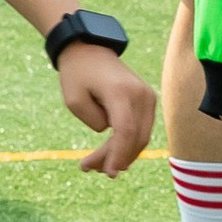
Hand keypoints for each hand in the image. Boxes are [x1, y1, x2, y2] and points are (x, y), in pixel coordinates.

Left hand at [56, 43, 155, 173]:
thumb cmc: (77, 74)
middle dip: (115, 158)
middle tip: (88, 168)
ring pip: (140, 137)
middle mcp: (140, 94)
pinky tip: (110, 154)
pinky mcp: (147, 101)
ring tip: (95, 165)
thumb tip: (112, 136)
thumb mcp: (73, 100)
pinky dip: (127, 143)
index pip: (125, 131)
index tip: (109, 172)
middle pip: (134, 137)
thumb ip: (93, 122)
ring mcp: (148, 97)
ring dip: (121, 154)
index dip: (118, 154)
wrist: (89, 49)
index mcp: (121, 92)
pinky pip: (141, 129)